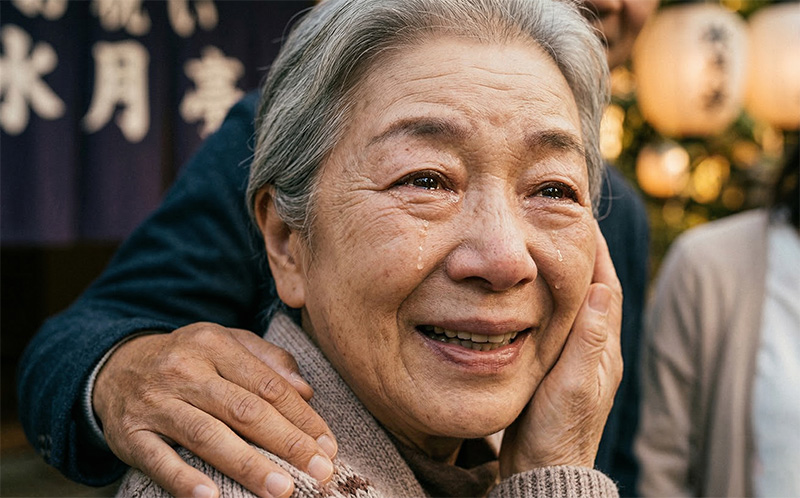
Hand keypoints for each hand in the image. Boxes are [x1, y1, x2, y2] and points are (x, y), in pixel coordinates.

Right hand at [93, 322, 337, 497]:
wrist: (114, 367)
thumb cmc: (187, 359)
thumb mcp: (225, 344)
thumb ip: (269, 361)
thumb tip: (306, 391)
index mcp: (214, 344)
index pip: (268, 384)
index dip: (302, 416)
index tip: (328, 444)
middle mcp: (185, 370)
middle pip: (244, 409)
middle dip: (286, 443)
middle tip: (320, 470)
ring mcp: (156, 402)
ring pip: (207, 435)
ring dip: (248, 465)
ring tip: (282, 489)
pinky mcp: (130, 433)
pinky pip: (158, 459)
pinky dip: (184, 479)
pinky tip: (211, 497)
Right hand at [499, 221, 622, 474]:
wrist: (542, 468)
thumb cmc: (559, 430)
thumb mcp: (575, 382)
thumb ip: (589, 337)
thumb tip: (603, 287)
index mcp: (604, 349)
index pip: (607, 288)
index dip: (598, 253)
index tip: (583, 221)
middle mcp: (594, 350)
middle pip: (591, 292)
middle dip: (581, 258)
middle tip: (562, 226)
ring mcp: (575, 359)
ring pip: (571, 306)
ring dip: (563, 276)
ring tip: (544, 249)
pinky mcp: (555, 369)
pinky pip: (553, 322)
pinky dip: (545, 300)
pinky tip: (526, 293)